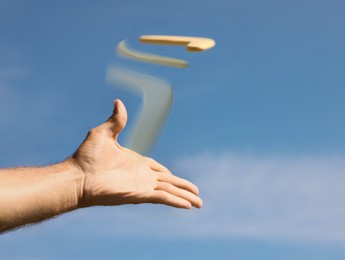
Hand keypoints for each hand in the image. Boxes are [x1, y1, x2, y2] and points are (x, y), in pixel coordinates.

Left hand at [70, 99, 201, 208]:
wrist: (77, 176)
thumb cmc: (86, 157)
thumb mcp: (103, 133)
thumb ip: (116, 120)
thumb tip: (118, 102)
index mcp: (137, 163)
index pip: (158, 170)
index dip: (169, 175)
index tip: (176, 178)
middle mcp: (142, 176)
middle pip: (170, 182)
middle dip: (184, 187)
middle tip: (197, 194)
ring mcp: (142, 186)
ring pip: (170, 191)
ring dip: (185, 196)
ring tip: (199, 203)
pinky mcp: (140, 194)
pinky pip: (164, 197)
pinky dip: (176, 201)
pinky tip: (188, 205)